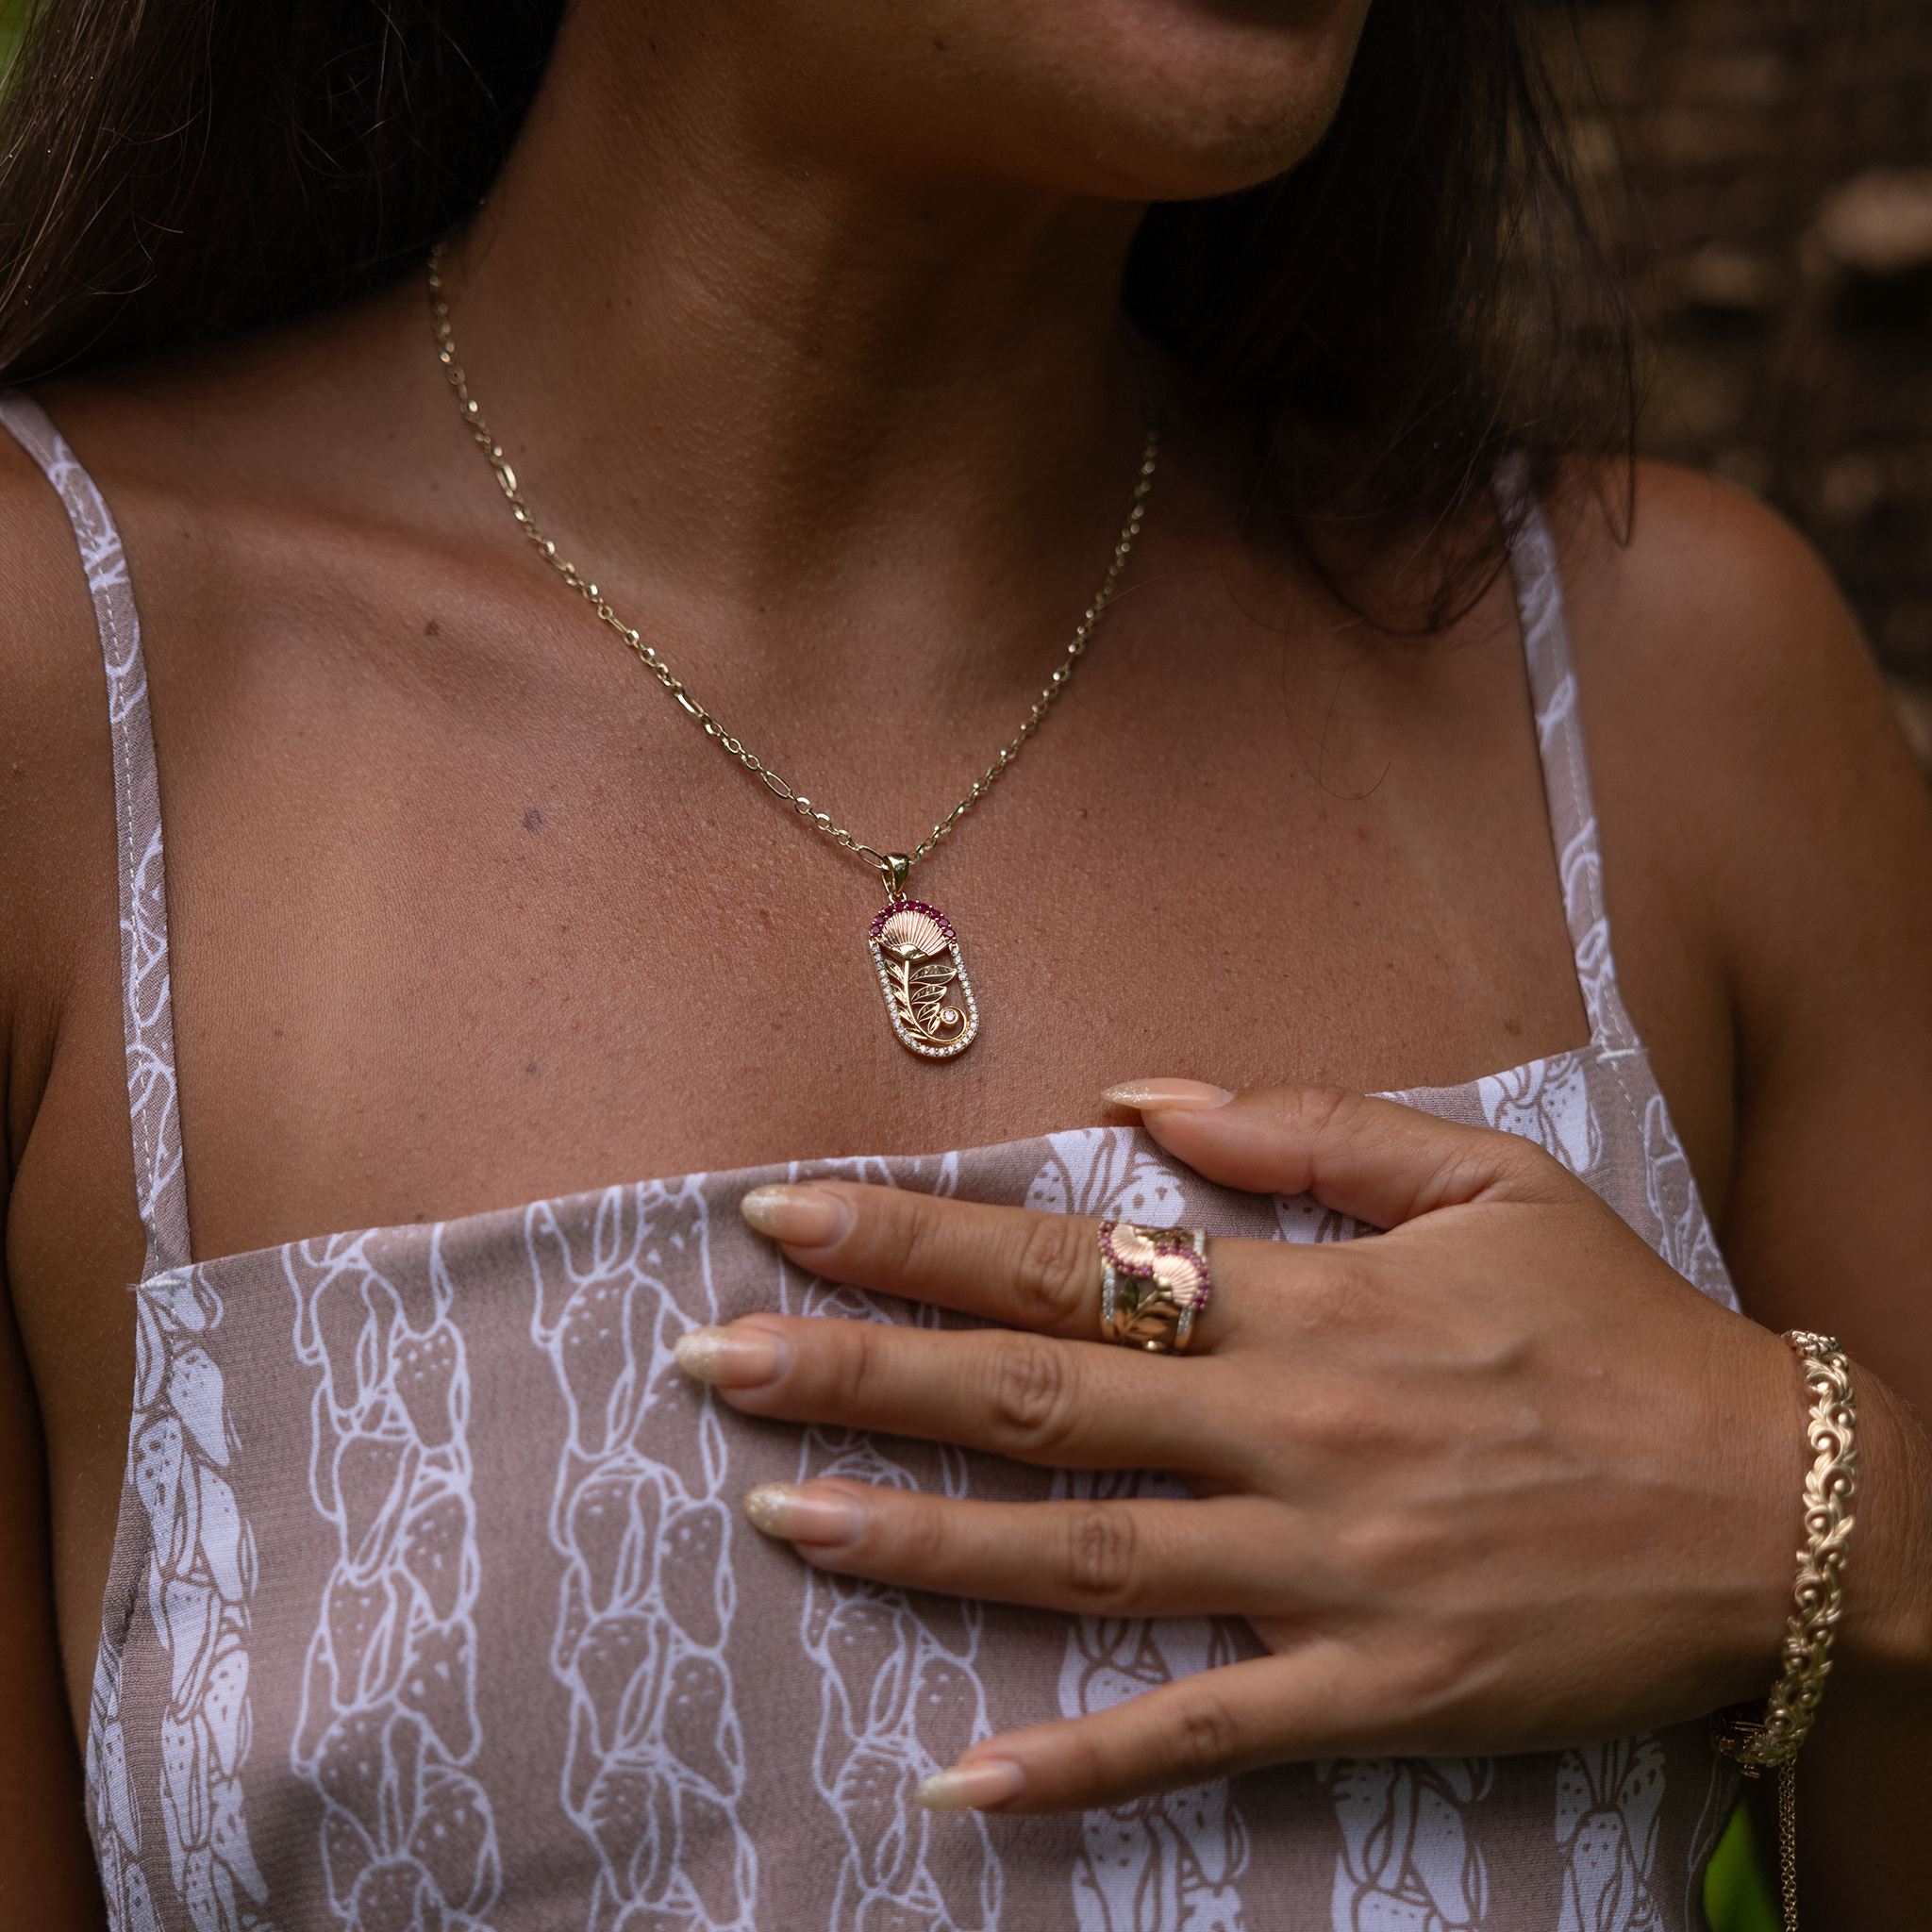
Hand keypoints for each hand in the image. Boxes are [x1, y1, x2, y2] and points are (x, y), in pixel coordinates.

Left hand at [674, 1084, 1807, 1813]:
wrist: (1780, 1509)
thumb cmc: (1621, 1328)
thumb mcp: (1485, 1181)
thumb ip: (1304, 1125)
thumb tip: (1132, 1097)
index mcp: (1307, 1303)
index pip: (1066, 1258)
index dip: (914, 1235)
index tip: (781, 1213)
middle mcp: (1290, 1432)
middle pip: (1036, 1397)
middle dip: (859, 1372)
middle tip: (709, 1358)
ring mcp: (1322, 1572)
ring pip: (1079, 1556)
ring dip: (918, 1539)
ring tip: (776, 1515)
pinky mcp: (1370, 1690)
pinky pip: (1200, 1732)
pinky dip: (1080, 1761)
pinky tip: (959, 1781)